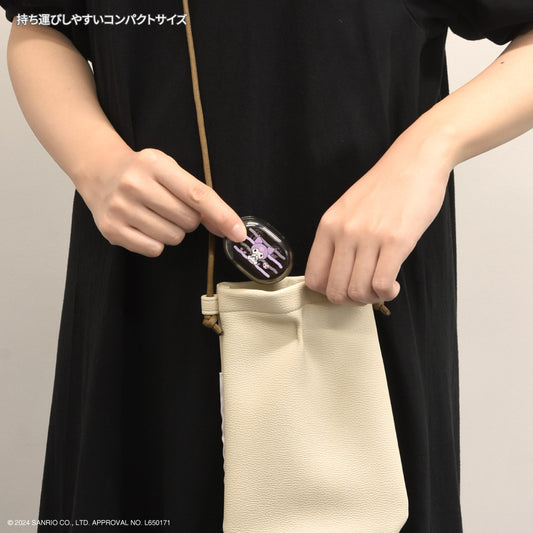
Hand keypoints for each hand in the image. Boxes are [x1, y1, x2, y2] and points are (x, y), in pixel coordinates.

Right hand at [78, 147, 246, 256]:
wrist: (99, 170)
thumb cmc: (144, 172)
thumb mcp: (170, 170)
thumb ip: (199, 196)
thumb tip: (227, 227)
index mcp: (154, 164)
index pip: (197, 195)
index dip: (222, 215)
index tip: (239, 233)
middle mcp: (134, 184)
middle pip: (187, 221)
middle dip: (189, 220)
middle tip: (173, 207)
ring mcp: (120, 208)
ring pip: (173, 238)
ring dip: (173, 231)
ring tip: (156, 214)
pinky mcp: (111, 230)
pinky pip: (154, 250)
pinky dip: (156, 242)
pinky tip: (144, 225)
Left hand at [304, 130, 453, 305]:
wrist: (415, 161)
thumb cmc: (385, 187)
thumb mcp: (348, 209)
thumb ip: (338, 239)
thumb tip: (337, 275)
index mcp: (328, 225)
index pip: (314, 277)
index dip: (328, 292)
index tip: (344, 289)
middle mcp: (344, 232)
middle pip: (335, 290)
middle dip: (351, 301)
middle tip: (365, 294)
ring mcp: (369, 236)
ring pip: (358, 291)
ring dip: (371, 298)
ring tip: (381, 288)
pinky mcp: (396, 241)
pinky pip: (382, 284)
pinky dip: (387, 293)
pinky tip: (393, 285)